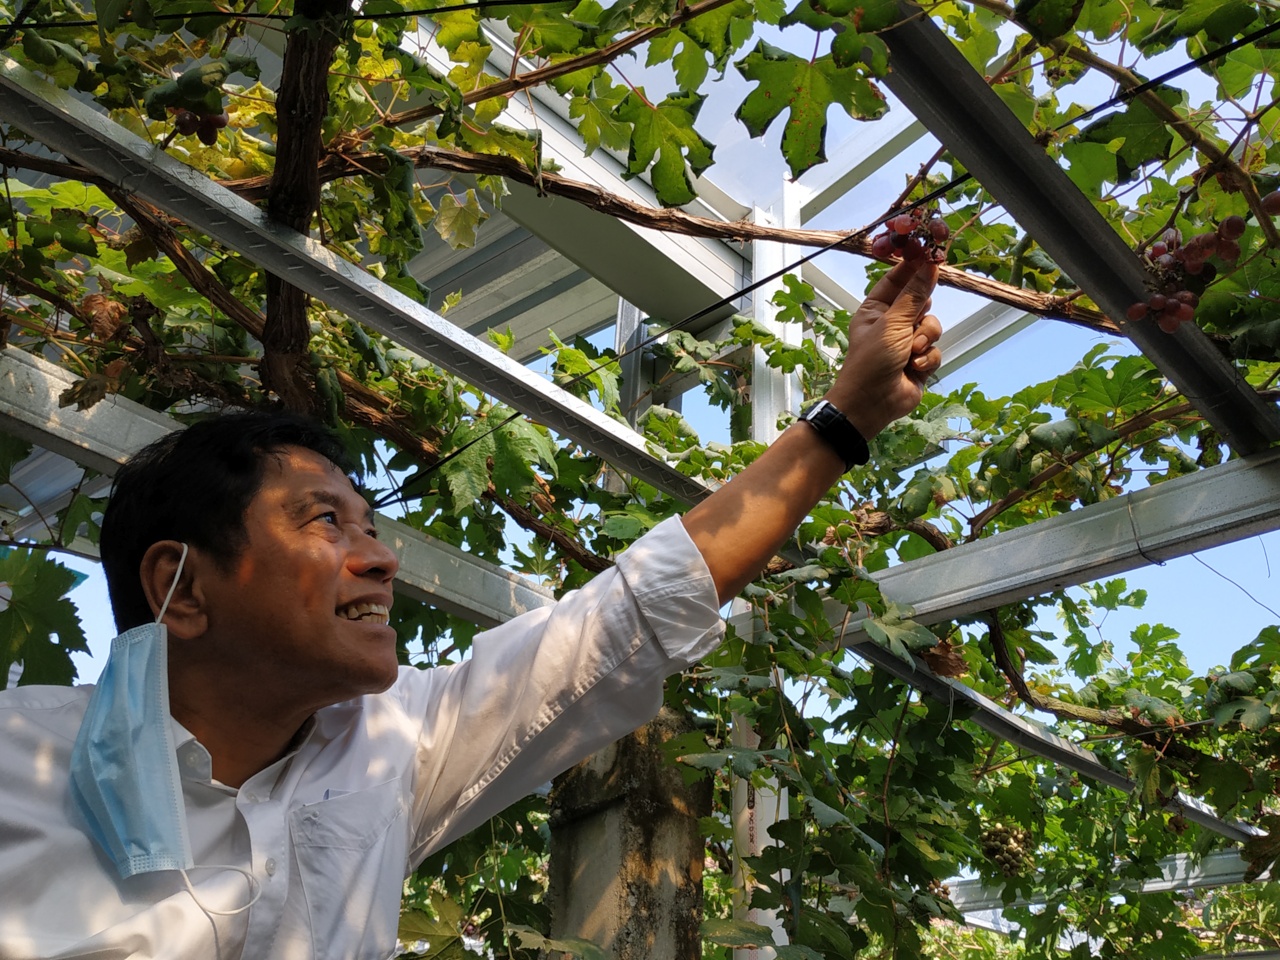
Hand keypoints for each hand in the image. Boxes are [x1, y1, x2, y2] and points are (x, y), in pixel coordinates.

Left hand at [825, 260, 942, 438]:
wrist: (871, 404)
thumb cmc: (871, 361)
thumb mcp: (892, 324)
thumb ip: (914, 295)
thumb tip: (929, 266)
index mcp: (875, 310)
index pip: (896, 280)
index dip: (913, 268)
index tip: (930, 255)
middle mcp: (891, 323)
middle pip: (920, 302)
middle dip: (922, 311)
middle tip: (922, 310)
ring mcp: (906, 342)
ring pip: (932, 327)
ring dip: (925, 339)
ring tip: (911, 351)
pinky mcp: (919, 361)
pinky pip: (934, 350)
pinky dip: (927, 358)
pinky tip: (914, 368)